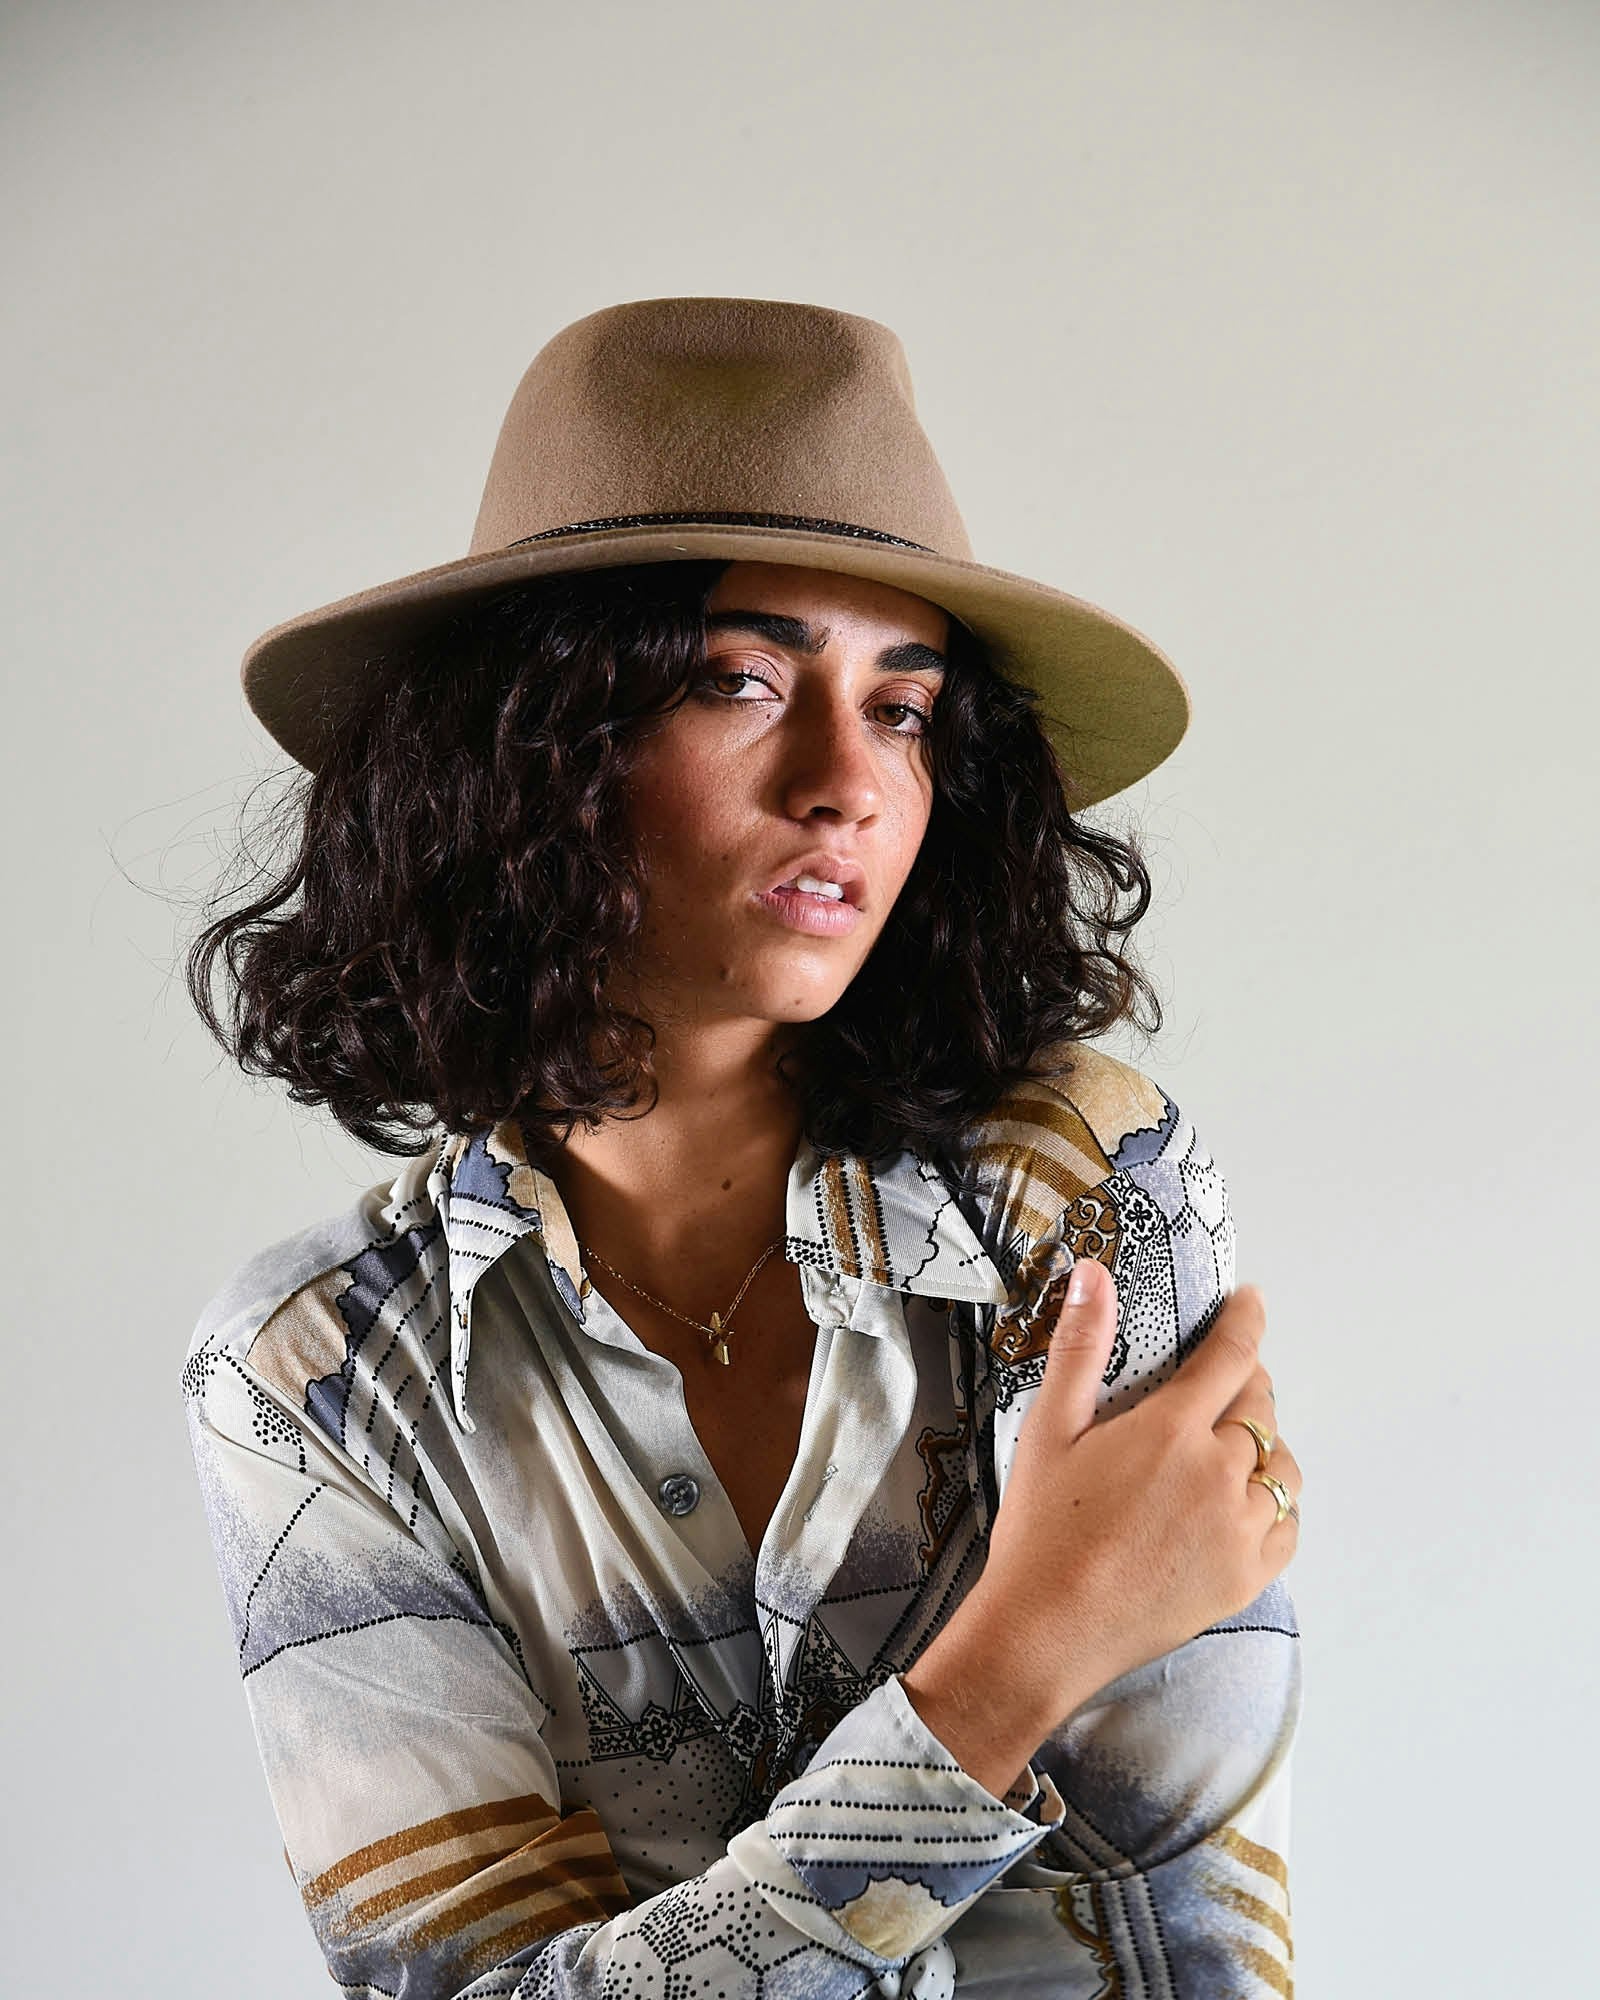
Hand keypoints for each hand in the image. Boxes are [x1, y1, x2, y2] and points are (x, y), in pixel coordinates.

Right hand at [902, 1258, 1300, 1789]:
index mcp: (1172, 1432)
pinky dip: (1275, 1505)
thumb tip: (1093, 1274)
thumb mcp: (1049, 1429)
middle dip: (1248, 1384)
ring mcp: (1239, 1532)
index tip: (1252, 1302)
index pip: (1230, 1358)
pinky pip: (1287, 1527)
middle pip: (1261, 1410)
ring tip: (1235, 1444)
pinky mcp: (1246, 1579)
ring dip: (1265, 1445)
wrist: (1048, 1630)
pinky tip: (1245, 1503)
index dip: (1246, 1323)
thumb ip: (1080, 1348)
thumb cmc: (1041, 1529)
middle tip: (1225, 1381)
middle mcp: (1218, 1476)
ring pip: (1281, 1468)